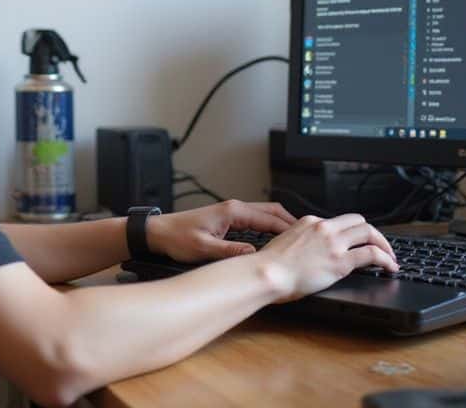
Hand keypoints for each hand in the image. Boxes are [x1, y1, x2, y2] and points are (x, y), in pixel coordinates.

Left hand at [144, 199, 295, 263]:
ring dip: (280, 224)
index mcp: (232, 212)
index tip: (303, 240)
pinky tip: (272, 240)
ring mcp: (231, 212)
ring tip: (295, 240)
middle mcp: (234, 208)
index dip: (288, 229)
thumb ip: (229, 252)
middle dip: (290, 223)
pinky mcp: (227, 218)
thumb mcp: (203, 248)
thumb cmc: (176, 238)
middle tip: (307, 237)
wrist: (158, 233)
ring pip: (264, 215)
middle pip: (271, 211)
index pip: (268, 218)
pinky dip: (268, 227)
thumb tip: (252, 256)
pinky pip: (255, 220)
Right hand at [258, 213, 398, 301]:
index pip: (338, 221)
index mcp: (309, 222)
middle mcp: (324, 228)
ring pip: (369, 233)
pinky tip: (390, 267)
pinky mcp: (340, 261)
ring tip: (390, 257)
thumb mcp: (284, 242)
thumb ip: (300, 241)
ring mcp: (334, 243)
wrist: (267, 273)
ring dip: (384, 244)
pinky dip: (386, 259)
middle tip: (380, 246)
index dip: (352, 231)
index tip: (357, 240)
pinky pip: (372, 254)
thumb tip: (307, 252)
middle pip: (358, 221)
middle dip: (372, 234)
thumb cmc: (269, 265)